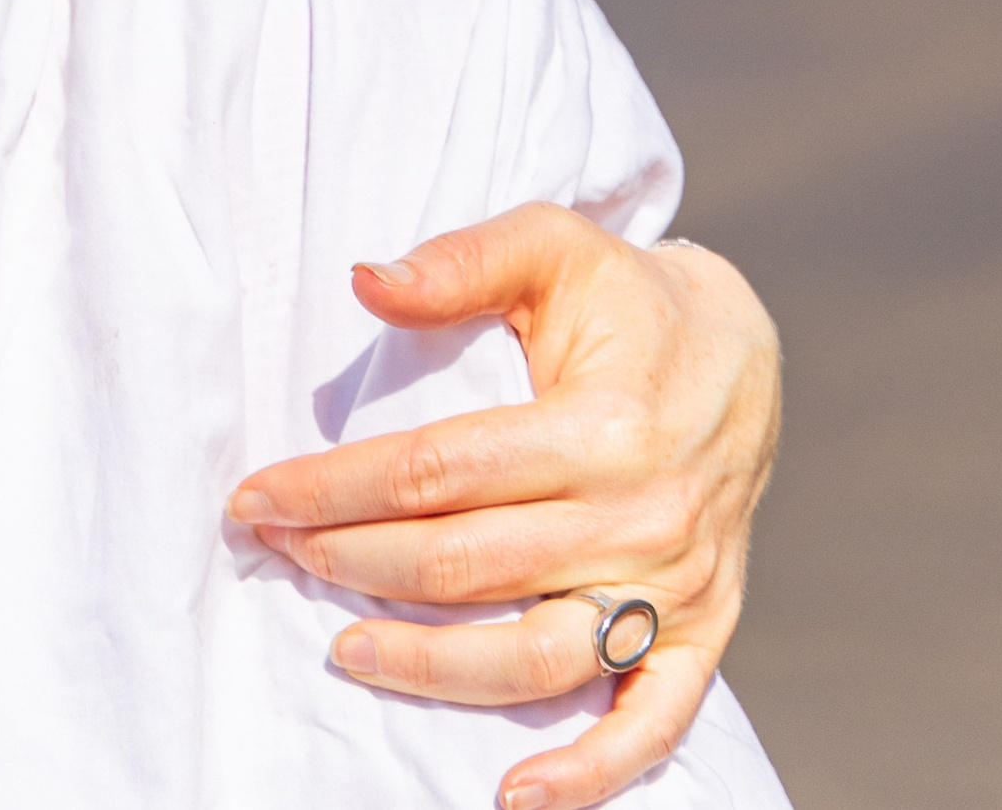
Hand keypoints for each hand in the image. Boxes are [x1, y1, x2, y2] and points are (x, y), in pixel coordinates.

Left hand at [227, 205, 779, 809]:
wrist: (743, 350)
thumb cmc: (626, 296)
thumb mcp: (552, 245)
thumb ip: (459, 261)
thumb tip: (363, 280)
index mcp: (604, 423)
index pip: (438, 473)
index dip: (334, 488)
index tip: (258, 496)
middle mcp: (644, 514)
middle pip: (467, 565)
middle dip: (352, 561)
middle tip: (279, 551)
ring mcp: (678, 586)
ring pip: (536, 656)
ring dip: (430, 667)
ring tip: (345, 647)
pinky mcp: (706, 632)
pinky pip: (651, 723)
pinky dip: (589, 771)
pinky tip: (516, 792)